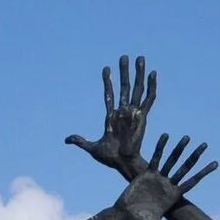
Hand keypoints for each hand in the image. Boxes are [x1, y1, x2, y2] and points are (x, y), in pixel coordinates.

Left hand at [66, 54, 156, 177]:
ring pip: (137, 89)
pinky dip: (151, 86)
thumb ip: (80, 141)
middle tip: (124, 57)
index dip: (108, 82)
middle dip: (124, 72)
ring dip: (138, 73)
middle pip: (124, 87)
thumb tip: (67, 140)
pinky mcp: (143, 116)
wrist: (123, 162)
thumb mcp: (92, 148)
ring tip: (140, 58)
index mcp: (112, 117)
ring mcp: (133, 112)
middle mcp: (123, 112)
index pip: (109, 95)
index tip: (106, 68)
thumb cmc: (110, 158)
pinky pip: (149, 99)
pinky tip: (153, 74)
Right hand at [114, 135, 218, 219]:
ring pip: (172, 160)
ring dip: (179, 148)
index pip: (192, 181)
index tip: (215, 163)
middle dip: (195, 156)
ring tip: (187, 137)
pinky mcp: (147, 174)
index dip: (203, 172)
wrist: (124, 215)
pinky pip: (156, 158)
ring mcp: (159, 178)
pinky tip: (166, 136)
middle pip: (185, 168)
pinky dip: (161, 147)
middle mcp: (168, 185)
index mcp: (173, 196)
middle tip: (204, 145)